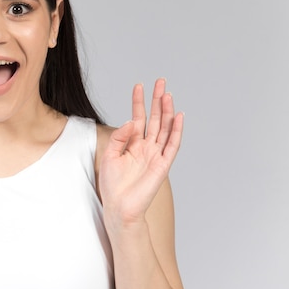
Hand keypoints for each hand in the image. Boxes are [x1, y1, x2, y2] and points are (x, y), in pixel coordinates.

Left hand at [99, 79, 183, 226]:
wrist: (119, 206)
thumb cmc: (113, 184)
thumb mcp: (110, 155)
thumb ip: (120, 136)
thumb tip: (131, 121)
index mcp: (133, 144)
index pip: (138, 117)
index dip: (139, 102)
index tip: (139, 85)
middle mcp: (146, 147)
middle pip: (155, 119)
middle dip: (157, 100)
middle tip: (161, 82)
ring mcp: (156, 155)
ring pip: (165, 128)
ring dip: (167, 111)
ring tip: (167, 94)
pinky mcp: (163, 165)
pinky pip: (172, 145)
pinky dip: (176, 131)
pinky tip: (177, 116)